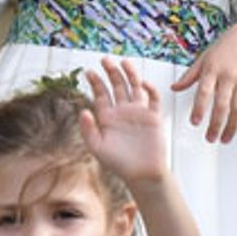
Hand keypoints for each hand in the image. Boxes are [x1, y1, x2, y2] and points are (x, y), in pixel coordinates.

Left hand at [80, 59, 165, 188]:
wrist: (142, 175)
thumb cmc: (119, 164)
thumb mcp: (98, 148)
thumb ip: (88, 130)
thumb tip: (83, 111)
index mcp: (107, 117)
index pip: (101, 94)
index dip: (95, 82)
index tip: (89, 72)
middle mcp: (122, 111)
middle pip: (117, 86)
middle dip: (111, 72)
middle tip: (105, 59)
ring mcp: (138, 112)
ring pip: (134, 87)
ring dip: (130, 74)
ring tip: (124, 62)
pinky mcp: (153, 117)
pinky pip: (153, 99)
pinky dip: (150, 89)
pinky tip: (143, 83)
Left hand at [171, 21, 236, 141]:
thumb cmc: (224, 49)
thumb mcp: (204, 58)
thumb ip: (190, 75)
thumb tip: (174, 88)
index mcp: (212, 69)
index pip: (204, 91)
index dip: (199, 108)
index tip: (195, 122)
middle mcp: (229, 76)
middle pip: (222, 105)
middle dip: (215, 124)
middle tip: (209, 138)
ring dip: (231, 127)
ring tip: (224, 139)